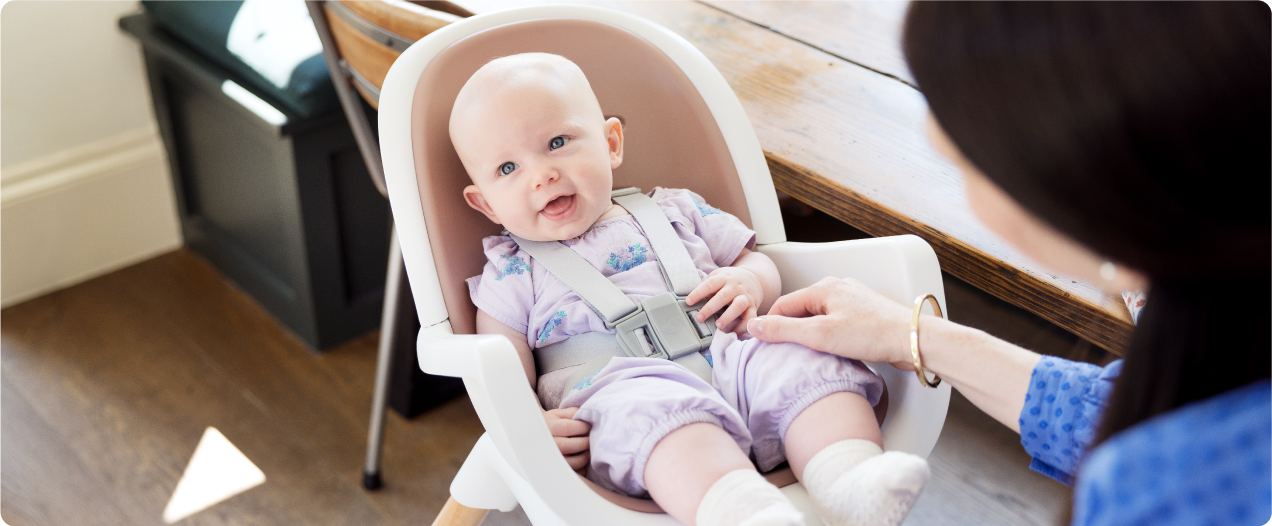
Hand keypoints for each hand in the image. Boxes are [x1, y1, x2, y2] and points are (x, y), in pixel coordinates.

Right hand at [543, 407, 590, 472]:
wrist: (539, 435)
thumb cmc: (554, 423)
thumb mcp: (560, 414)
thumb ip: (573, 413)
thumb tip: (588, 420)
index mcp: (548, 428)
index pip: (566, 427)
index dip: (582, 427)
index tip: (588, 426)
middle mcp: (548, 444)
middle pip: (568, 445)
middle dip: (585, 442)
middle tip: (591, 438)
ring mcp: (552, 459)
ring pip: (571, 462)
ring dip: (585, 456)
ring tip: (588, 449)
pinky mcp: (558, 470)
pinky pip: (574, 472)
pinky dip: (582, 467)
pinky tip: (582, 458)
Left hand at [687, 266, 764, 334]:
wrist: (755, 279)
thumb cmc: (730, 281)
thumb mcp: (719, 277)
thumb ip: (709, 288)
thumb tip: (696, 303)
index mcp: (723, 278)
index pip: (710, 284)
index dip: (698, 293)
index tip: (688, 302)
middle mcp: (735, 287)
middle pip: (723, 296)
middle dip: (710, 308)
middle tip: (699, 318)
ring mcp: (745, 297)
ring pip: (738, 305)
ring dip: (728, 316)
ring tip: (718, 326)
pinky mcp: (753, 307)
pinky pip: (750, 318)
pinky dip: (743, 326)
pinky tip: (734, 333)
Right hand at [745, 277, 913, 367]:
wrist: (912, 339)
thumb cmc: (871, 334)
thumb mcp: (819, 335)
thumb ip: (783, 330)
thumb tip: (755, 327)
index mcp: (823, 287)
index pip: (783, 305)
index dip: (770, 326)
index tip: (764, 345)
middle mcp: (837, 287)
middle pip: (800, 309)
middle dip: (791, 330)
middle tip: (788, 353)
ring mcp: (852, 299)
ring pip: (819, 316)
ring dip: (811, 333)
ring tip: (812, 354)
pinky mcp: (864, 312)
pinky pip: (835, 321)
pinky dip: (828, 335)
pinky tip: (833, 350)